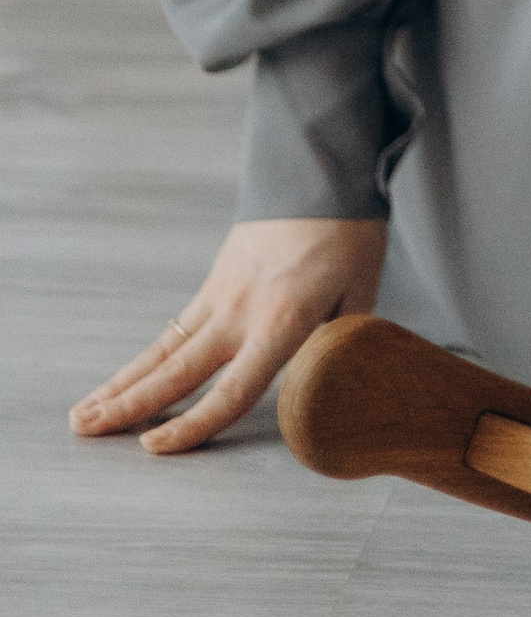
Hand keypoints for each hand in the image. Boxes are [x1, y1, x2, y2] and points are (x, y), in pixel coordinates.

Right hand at [70, 216, 385, 454]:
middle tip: (83, 433)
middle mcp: (241, 312)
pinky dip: (145, 359)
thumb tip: (338, 385)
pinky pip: (174, 329)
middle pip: (177, 371)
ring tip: (82, 416)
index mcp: (282, 321)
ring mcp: (221, 295)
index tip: (154, 447)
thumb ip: (345, 341)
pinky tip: (123, 380)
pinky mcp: (215, 282)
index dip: (193, 424)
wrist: (320, 168)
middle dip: (129, 406)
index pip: (232, 390)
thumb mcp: (362, 288)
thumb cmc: (348, 231)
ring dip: (121, 385)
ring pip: (163, 351)